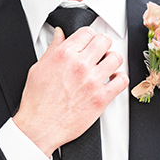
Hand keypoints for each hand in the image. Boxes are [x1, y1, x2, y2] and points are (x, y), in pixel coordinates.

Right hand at [13, 27, 128, 156]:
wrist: (40, 127)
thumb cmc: (37, 102)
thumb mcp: (39, 68)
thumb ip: (53, 49)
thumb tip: (59, 35)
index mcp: (64, 55)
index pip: (87, 32)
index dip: (89, 37)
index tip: (90, 43)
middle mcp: (80, 66)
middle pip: (104, 41)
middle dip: (103, 45)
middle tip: (100, 53)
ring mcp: (92, 82)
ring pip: (116, 58)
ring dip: (112, 61)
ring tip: (107, 67)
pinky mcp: (101, 99)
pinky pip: (121, 81)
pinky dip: (120, 79)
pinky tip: (112, 81)